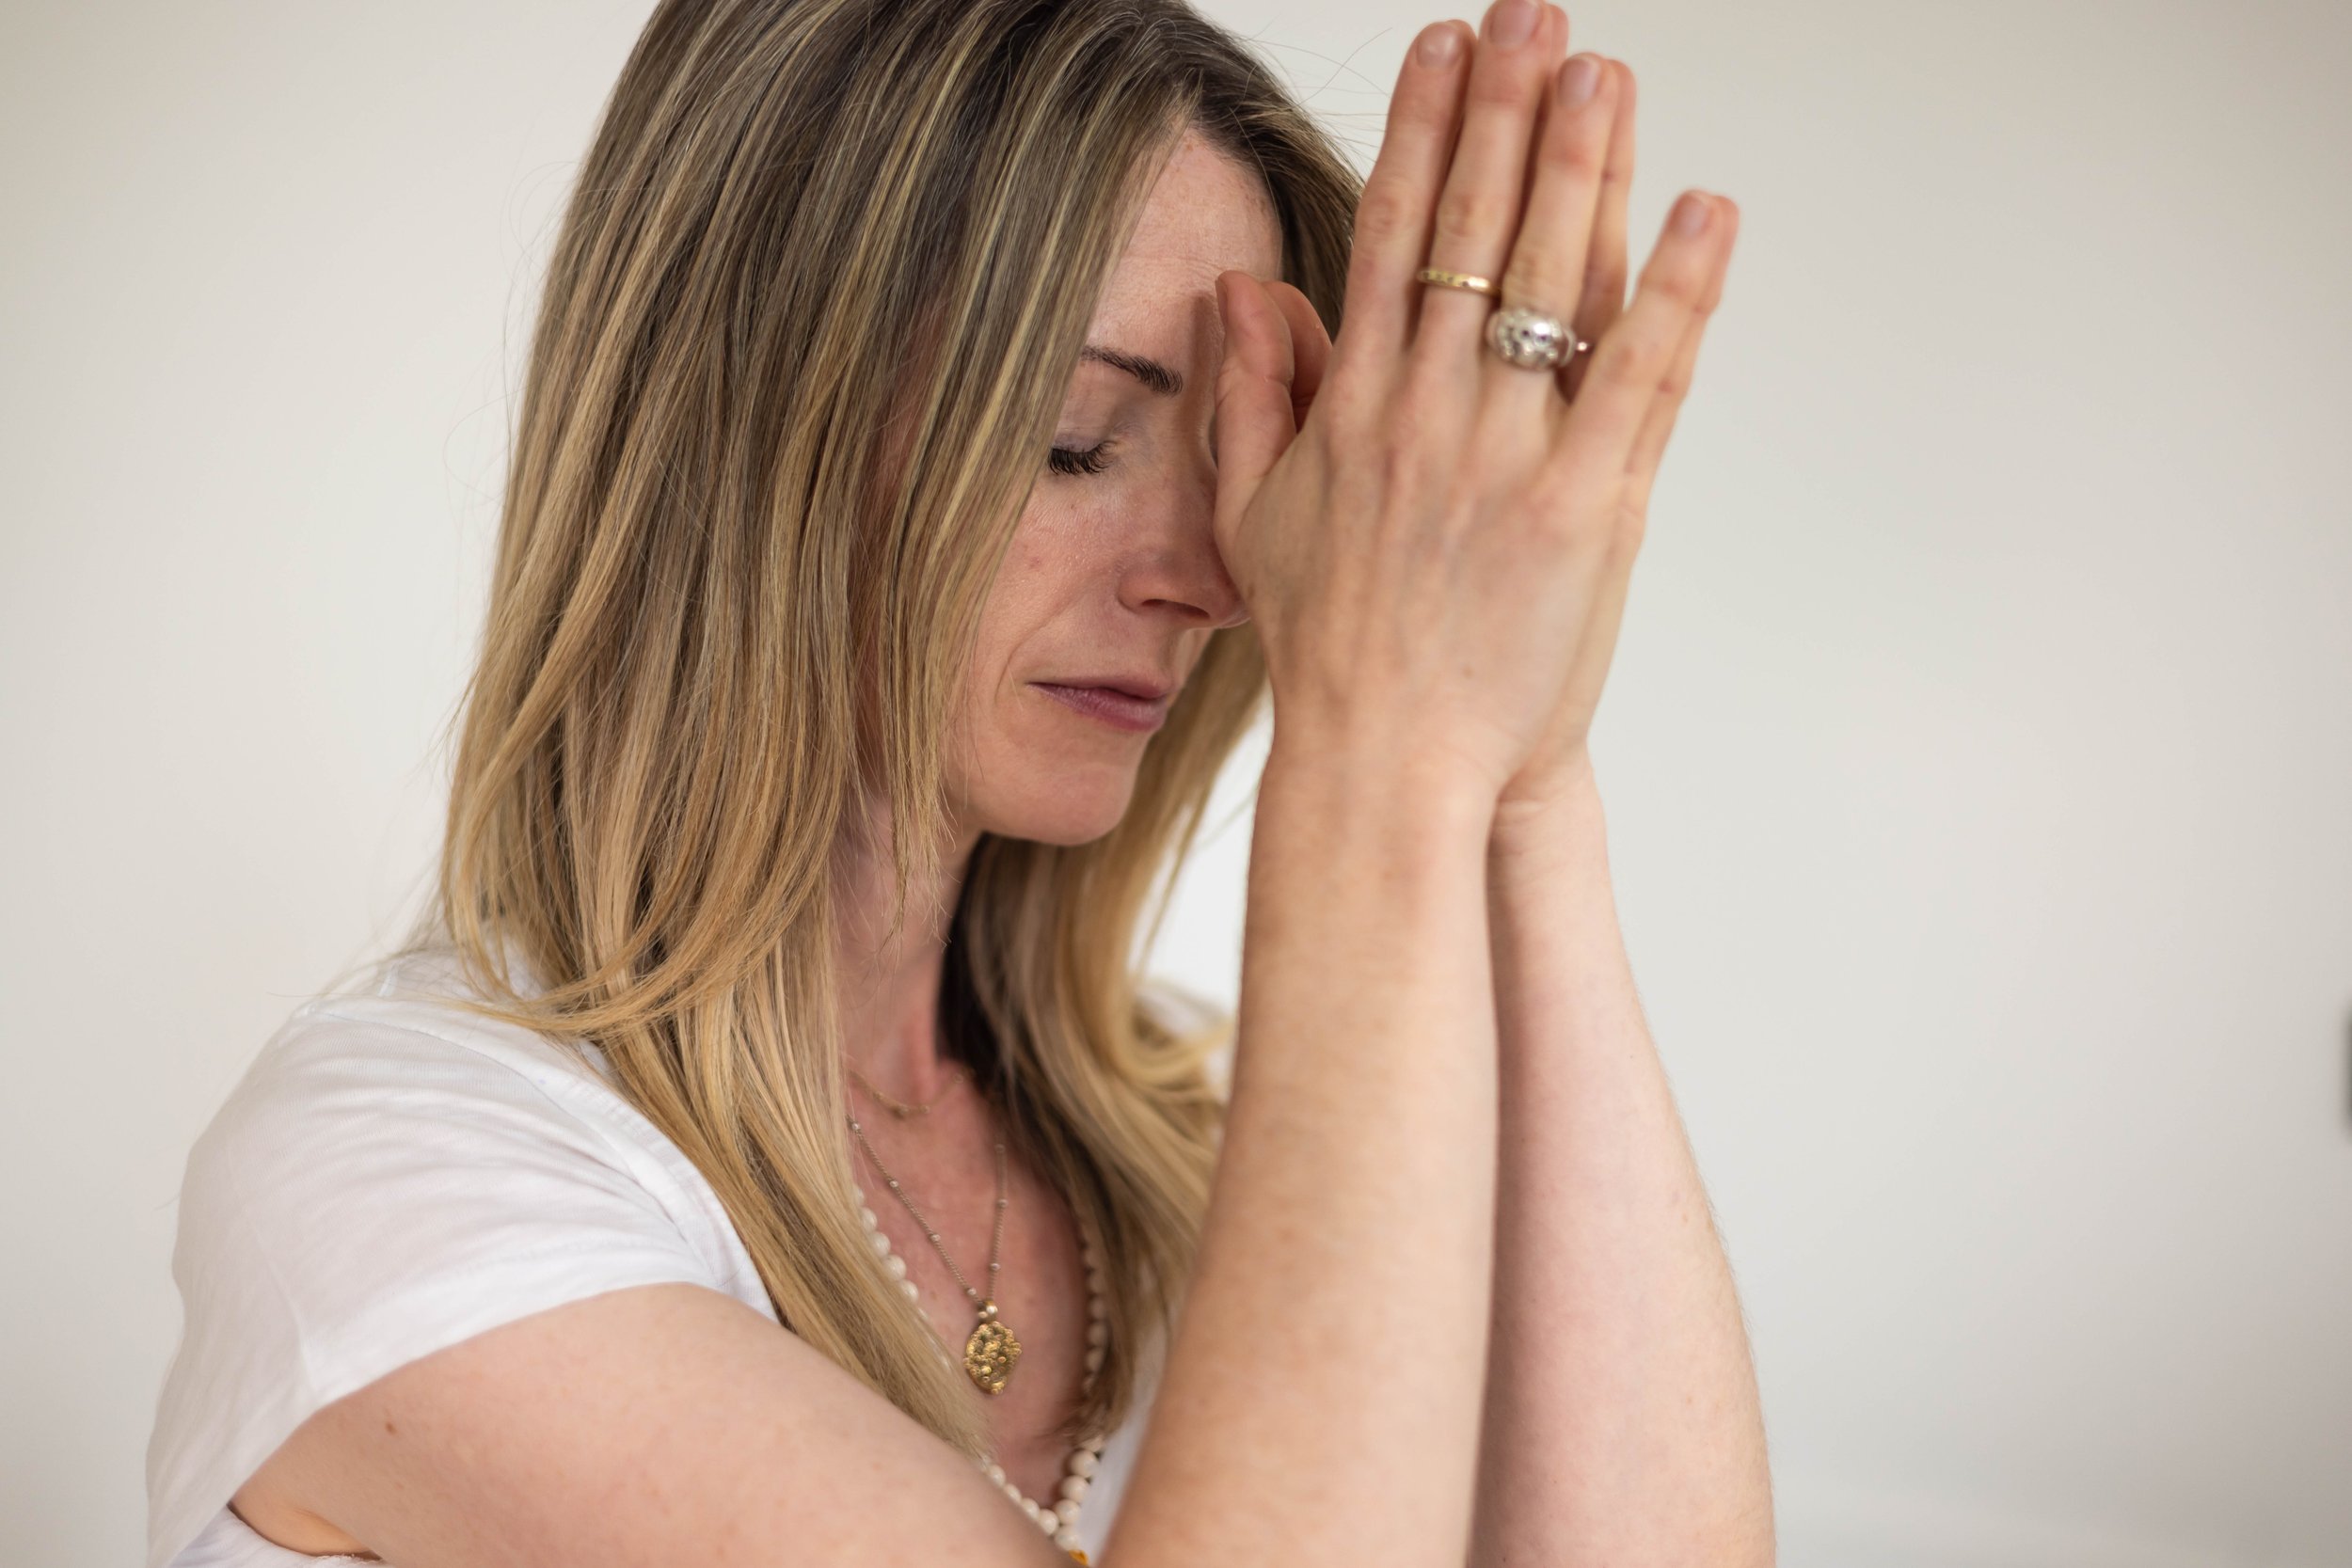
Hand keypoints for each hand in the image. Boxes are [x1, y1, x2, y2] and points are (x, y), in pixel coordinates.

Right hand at [1209, 0, 1739, 805]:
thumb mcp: (1254, 517)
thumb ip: (1251, 395)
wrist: (1386, 762)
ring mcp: (1505, 456)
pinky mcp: (1584, 508)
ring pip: (1550, 282)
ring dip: (1584, 165)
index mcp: (1352, 407)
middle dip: (1506, 111)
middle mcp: (1424, 412)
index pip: (1387, 237)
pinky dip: (1675, 289)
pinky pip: (1640, 376)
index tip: (1447, 50)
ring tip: (1607, 72)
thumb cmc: (1329, 649)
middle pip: (1471, 232)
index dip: (1423, 133)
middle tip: (1535, 17)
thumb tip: (1242, 290)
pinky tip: (1703, 210)